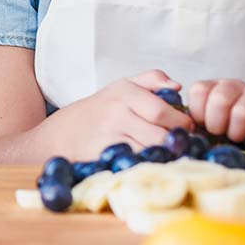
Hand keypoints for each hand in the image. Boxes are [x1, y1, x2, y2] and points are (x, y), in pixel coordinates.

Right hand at [47, 70, 193, 159]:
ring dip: (163, 156)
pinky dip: (146, 165)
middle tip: (178, 145)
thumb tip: (177, 86)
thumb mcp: (120, 87)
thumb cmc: (97, 111)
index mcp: (124, 92)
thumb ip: (151, 79)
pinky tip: (146, 162)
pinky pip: (136, 164)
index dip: (180, 123)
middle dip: (174, 143)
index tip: (186, 129)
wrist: (58, 136)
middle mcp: (115, 113)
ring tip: (164, 154)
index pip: (162, 111)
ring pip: (150, 152)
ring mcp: (108, 137)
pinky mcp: (104, 158)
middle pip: (159, 135)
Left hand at [184, 79, 244, 142]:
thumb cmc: (225, 133)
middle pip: (219, 100)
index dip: (198, 113)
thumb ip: (188, 123)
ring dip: (237, 131)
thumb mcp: (202, 126)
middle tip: (221, 134)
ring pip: (242, 111)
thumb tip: (181, 130)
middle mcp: (234, 86)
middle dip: (217, 125)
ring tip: (237, 136)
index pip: (198, 90)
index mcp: (212, 88)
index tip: (202, 126)